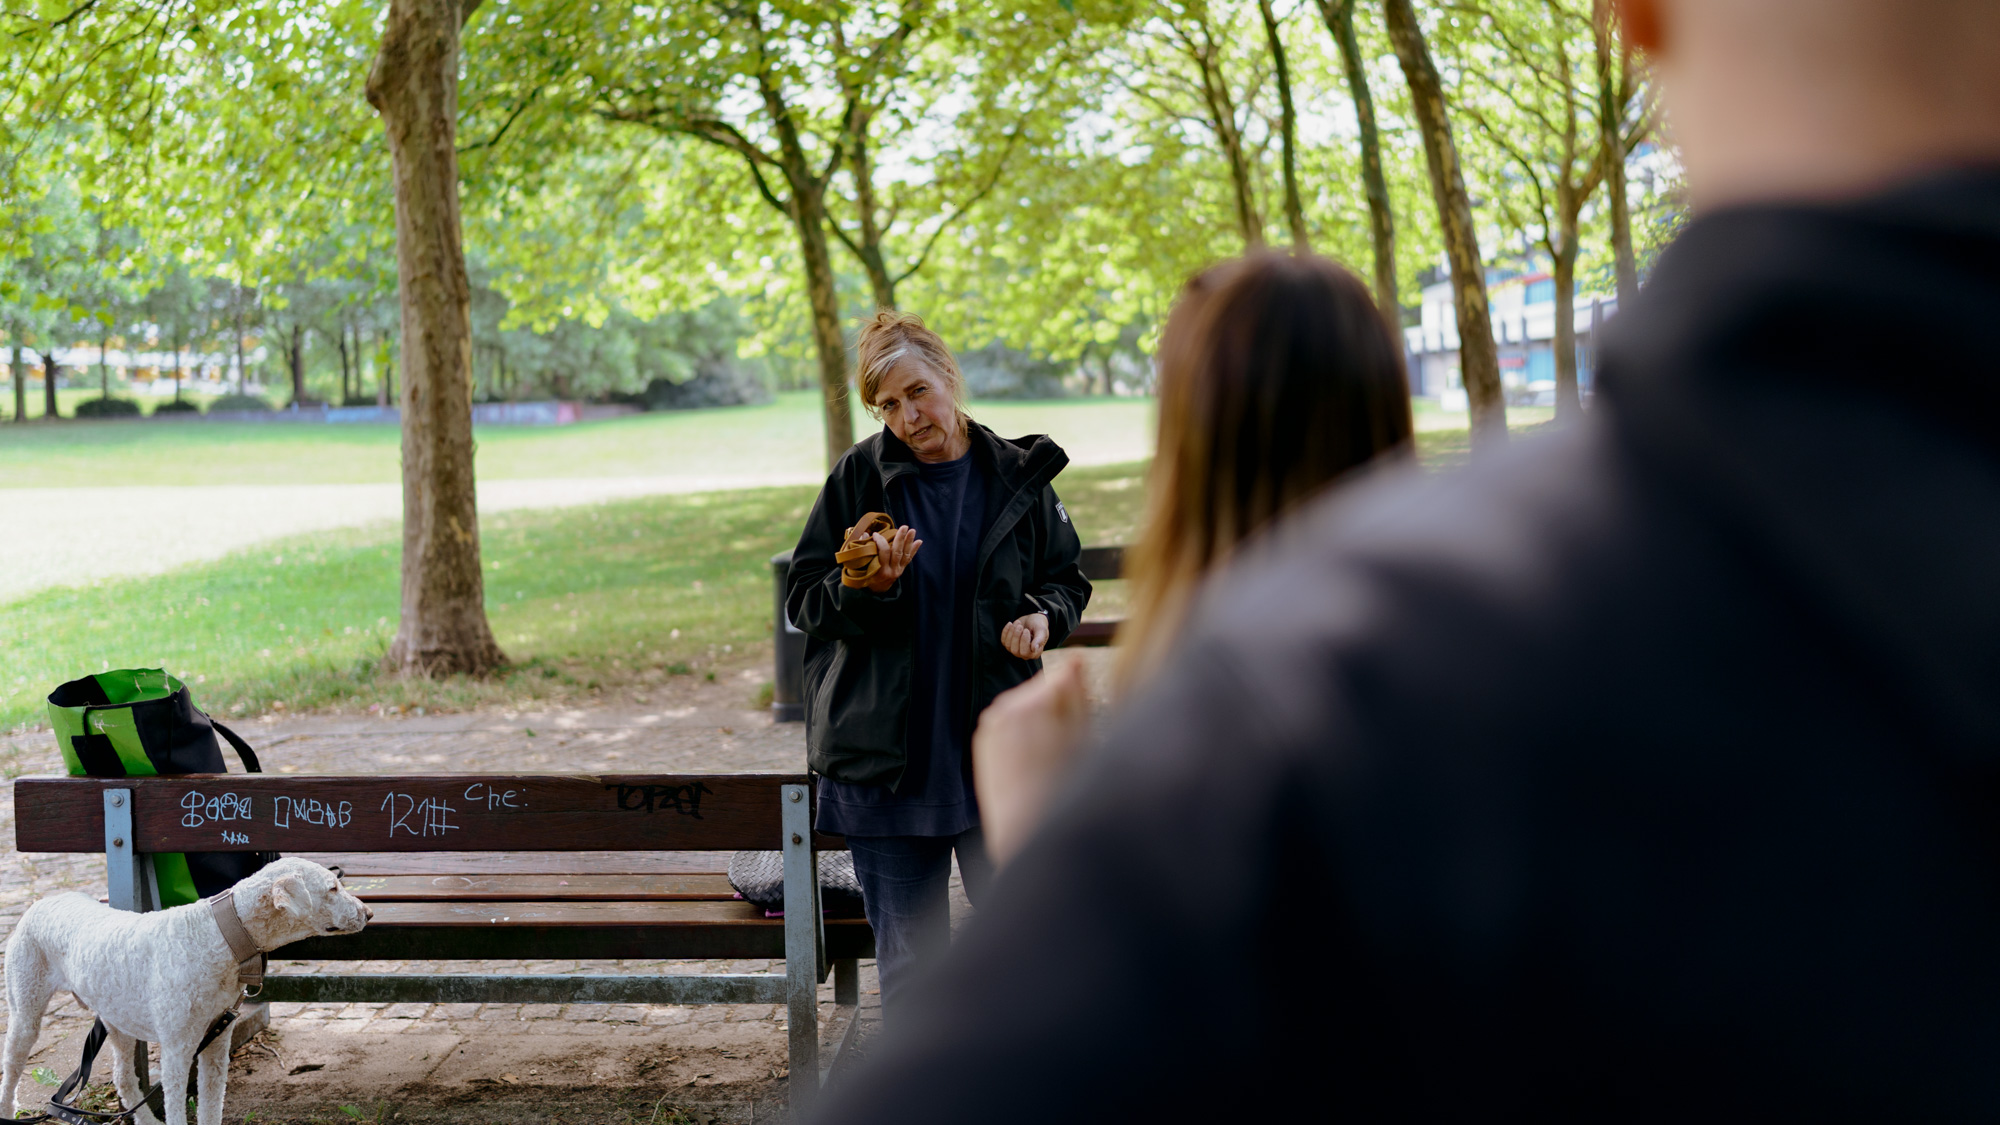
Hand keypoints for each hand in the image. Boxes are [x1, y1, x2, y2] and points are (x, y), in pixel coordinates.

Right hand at [864, 526, 920, 592]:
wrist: (876, 590)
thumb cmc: (866, 577)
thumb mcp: (861, 567)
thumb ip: (862, 551)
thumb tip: (864, 534)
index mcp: (881, 570)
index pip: (883, 552)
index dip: (881, 541)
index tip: (876, 534)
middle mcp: (892, 571)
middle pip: (897, 552)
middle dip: (901, 538)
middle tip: (904, 527)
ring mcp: (898, 570)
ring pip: (905, 554)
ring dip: (909, 542)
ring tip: (912, 531)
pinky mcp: (902, 569)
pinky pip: (909, 559)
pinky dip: (914, 550)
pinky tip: (919, 541)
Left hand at [973, 657, 1090, 867]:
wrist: (1023, 825)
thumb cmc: (1061, 785)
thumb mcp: (1082, 737)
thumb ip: (1078, 692)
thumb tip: (1075, 658)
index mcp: (1035, 704)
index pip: (1065, 676)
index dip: (1079, 698)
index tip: (1080, 729)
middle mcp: (1008, 707)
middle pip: (1044, 690)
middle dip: (1057, 707)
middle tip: (1065, 748)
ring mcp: (992, 721)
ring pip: (1027, 705)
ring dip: (1040, 719)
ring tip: (1047, 757)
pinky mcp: (985, 734)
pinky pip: (1011, 721)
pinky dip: (1023, 732)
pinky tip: (1030, 760)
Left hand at [1001, 612, 1049, 659]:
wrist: (1033, 619)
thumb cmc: (1039, 625)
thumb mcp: (1042, 630)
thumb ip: (1040, 639)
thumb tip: (1034, 649)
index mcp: (1035, 653)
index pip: (1026, 652)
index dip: (1024, 641)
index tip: (1026, 630)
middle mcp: (1025, 654)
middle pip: (1015, 650)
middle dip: (1016, 636)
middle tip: (1020, 626)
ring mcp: (1016, 650)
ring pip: (1008, 646)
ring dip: (1011, 632)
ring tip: (1018, 623)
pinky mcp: (1009, 644)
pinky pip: (1003, 641)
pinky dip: (1005, 631)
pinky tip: (1010, 624)